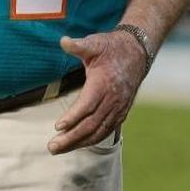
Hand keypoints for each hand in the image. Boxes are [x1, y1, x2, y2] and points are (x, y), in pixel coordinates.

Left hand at [47, 30, 145, 153]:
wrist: (137, 52)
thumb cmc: (112, 48)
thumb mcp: (95, 43)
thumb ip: (79, 45)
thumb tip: (63, 41)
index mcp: (104, 82)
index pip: (88, 105)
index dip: (73, 117)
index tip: (57, 126)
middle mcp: (113, 99)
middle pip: (91, 124)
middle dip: (71, 138)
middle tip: (52, 146)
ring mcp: (118, 108)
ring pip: (98, 131)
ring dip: (78, 143)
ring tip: (59, 149)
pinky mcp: (121, 113)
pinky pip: (106, 131)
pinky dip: (91, 140)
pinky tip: (77, 144)